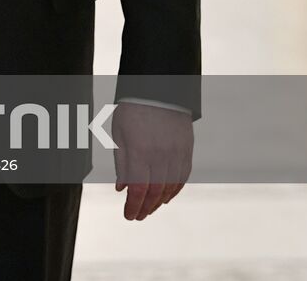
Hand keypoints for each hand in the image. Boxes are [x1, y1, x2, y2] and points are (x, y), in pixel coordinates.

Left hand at [111, 102, 192, 219]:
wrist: (159, 89)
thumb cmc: (132, 109)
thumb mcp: (119, 133)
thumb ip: (121, 163)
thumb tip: (121, 189)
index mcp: (139, 151)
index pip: (138, 188)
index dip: (133, 206)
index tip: (128, 216)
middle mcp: (160, 155)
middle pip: (155, 192)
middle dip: (145, 208)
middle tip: (137, 216)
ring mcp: (176, 153)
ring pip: (170, 187)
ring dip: (159, 202)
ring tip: (149, 209)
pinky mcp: (187, 150)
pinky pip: (182, 177)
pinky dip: (174, 190)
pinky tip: (166, 197)